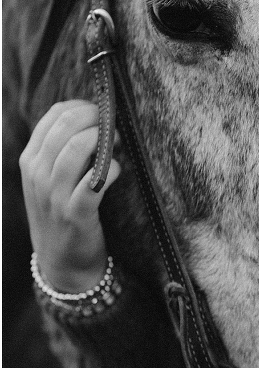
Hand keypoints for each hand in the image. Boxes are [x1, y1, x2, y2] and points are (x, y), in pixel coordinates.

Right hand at [20, 100, 120, 292]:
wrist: (62, 260)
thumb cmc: (63, 212)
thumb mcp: (51, 179)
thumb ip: (64, 151)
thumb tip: (97, 120)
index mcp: (30, 159)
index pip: (54, 116)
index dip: (82, 107)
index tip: (102, 112)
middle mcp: (37, 173)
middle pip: (65, 126)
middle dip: (95, 118)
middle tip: (114, 124)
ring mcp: (54, 194)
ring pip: (75, 149)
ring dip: (102, 139)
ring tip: (117, 142)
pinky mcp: (75, 213)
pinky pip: (93, 182)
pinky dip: (110, 169)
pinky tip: (117, 168)